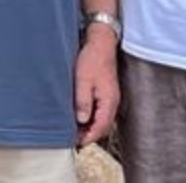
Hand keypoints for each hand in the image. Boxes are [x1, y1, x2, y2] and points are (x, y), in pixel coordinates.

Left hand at [73, 30, 118, 144]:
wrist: (101, 42)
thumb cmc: (92, 58)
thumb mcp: (83, 80)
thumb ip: (83, 101)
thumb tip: (81, 120)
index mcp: (109, 101)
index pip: (101, 127)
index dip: (89, 137)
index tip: (76, 143)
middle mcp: (112, 102)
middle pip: (103, 126)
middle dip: (89, 135)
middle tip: (73, 140)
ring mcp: (110, 98)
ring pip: (102, 120)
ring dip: (90, 127)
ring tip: (74, 130)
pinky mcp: (106, 93)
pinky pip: (100, 111)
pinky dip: (91, 118)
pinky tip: (80, 116)